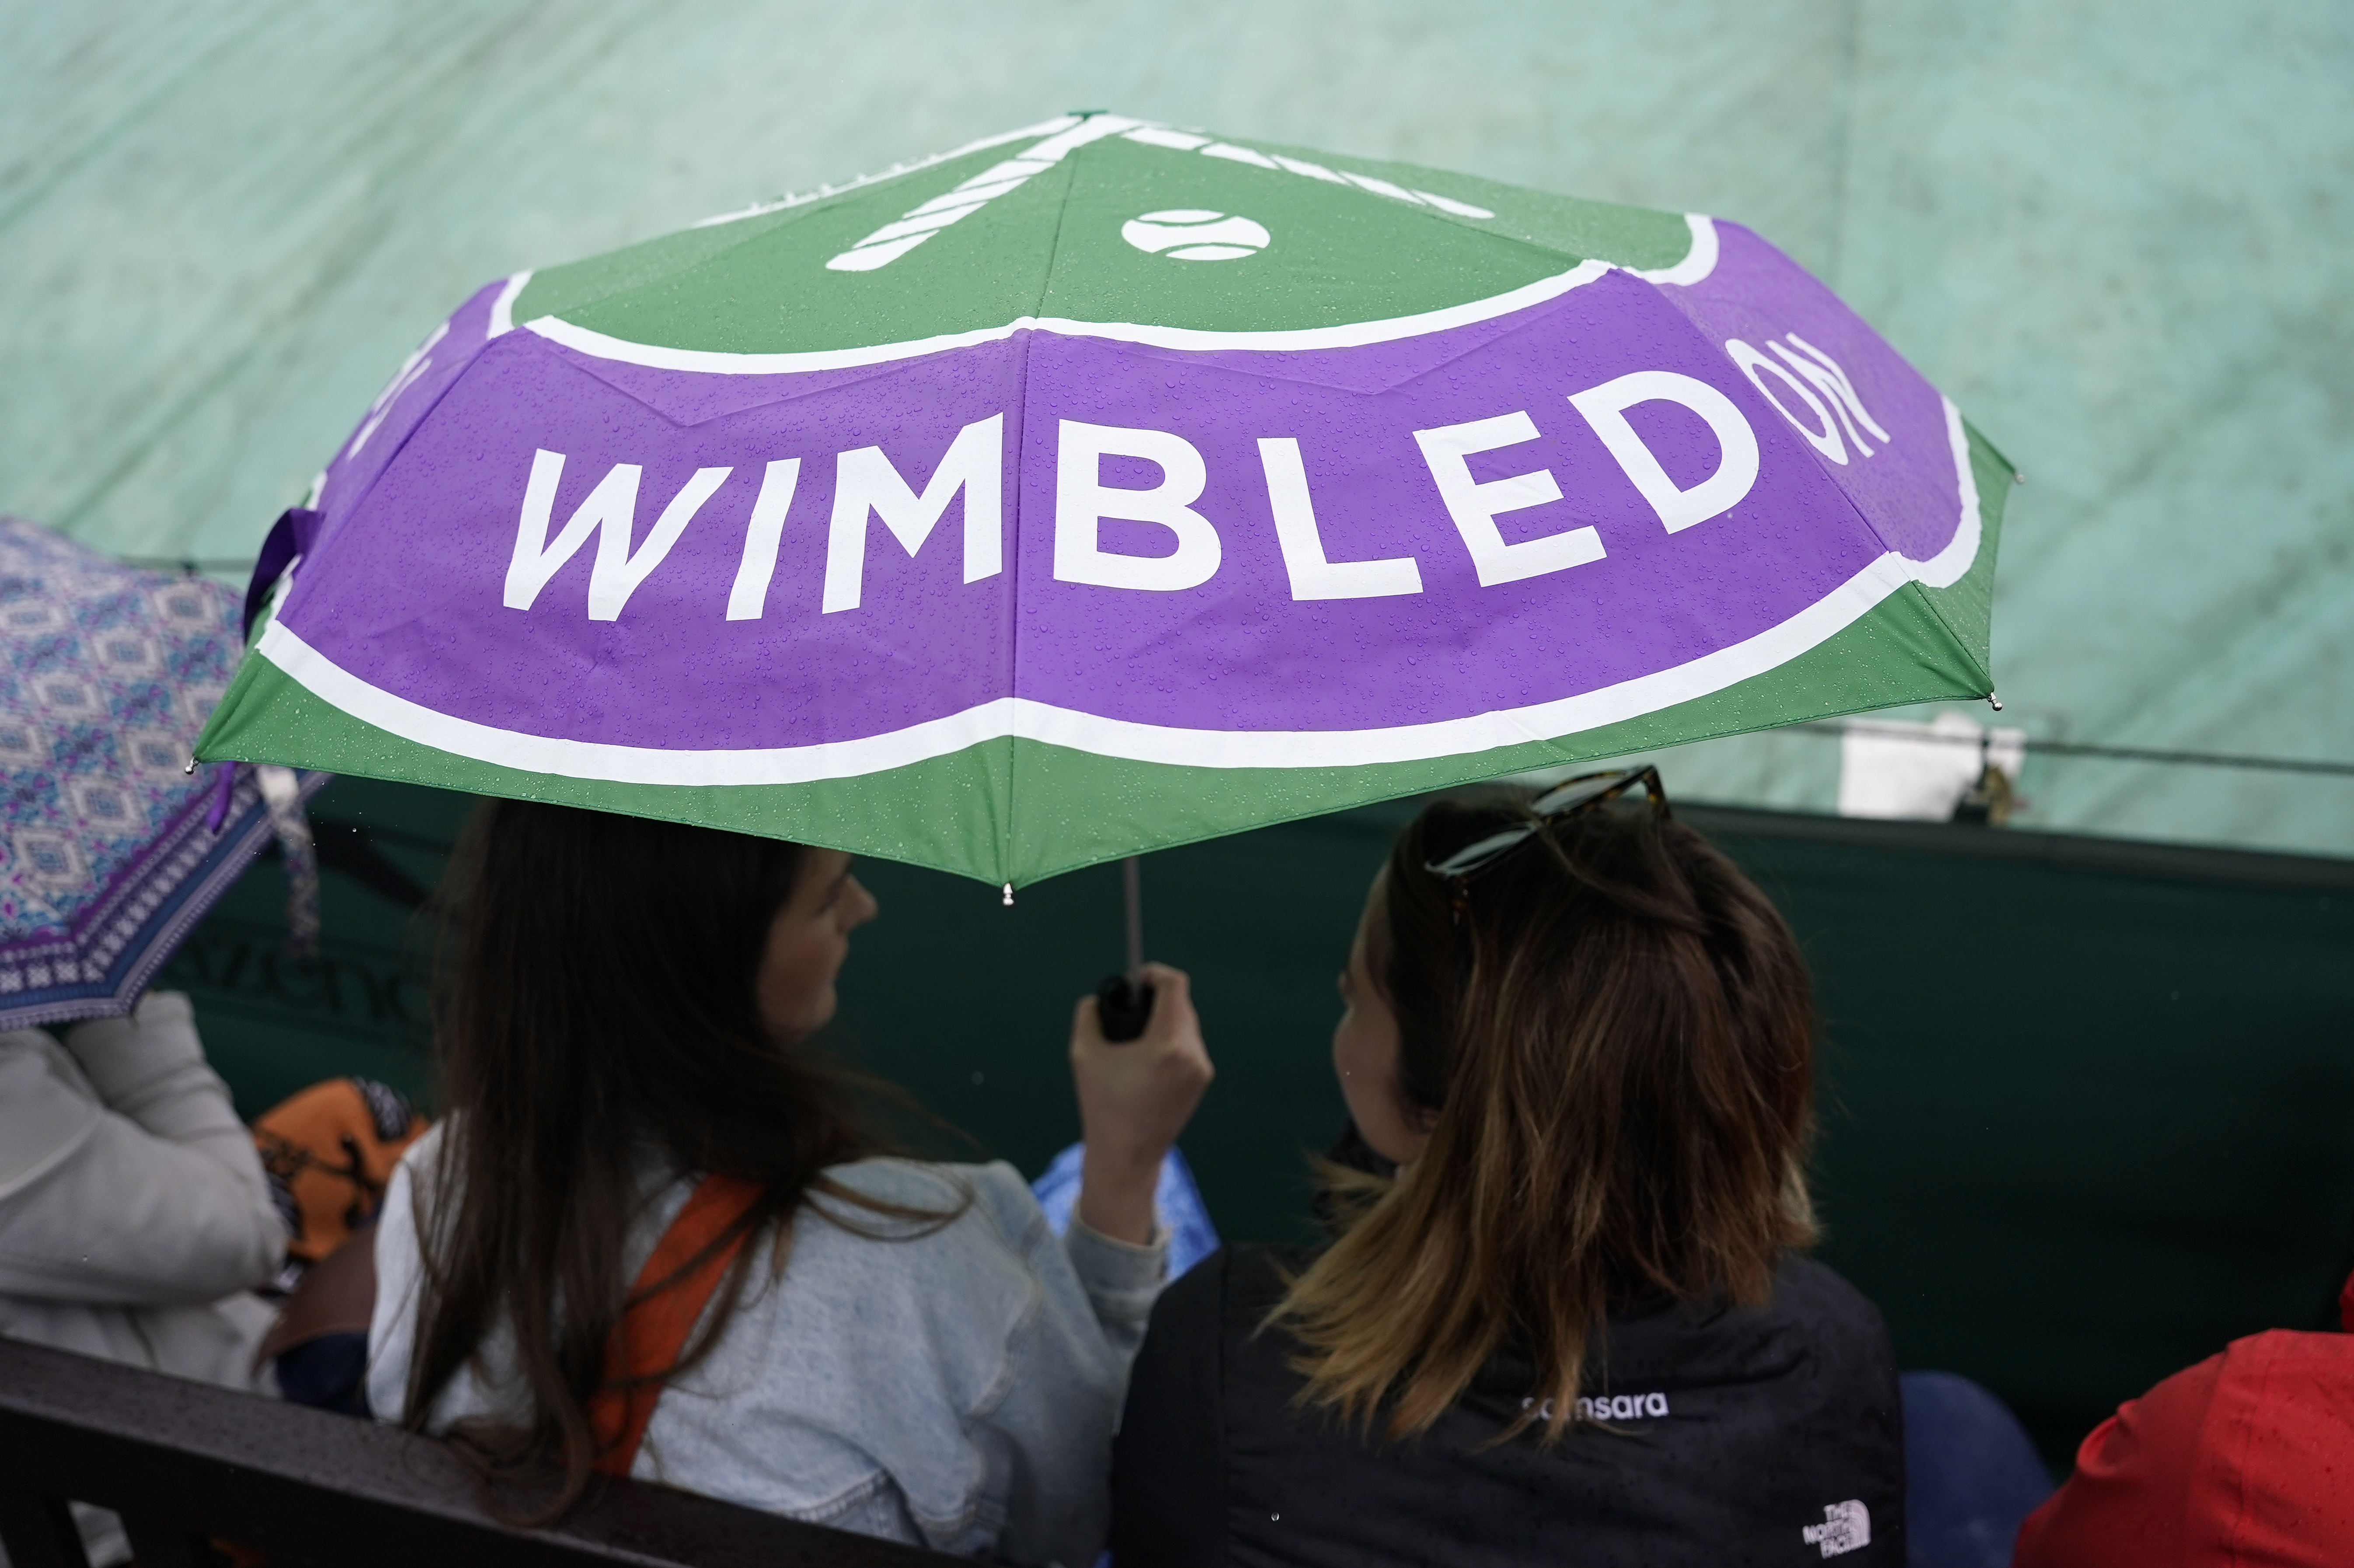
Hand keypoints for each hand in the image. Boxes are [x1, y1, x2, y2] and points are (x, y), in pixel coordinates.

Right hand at [1069, 962, 1213, 1244]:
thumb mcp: (1083, 1054)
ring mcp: (1202, 1069)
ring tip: (1136, 1037)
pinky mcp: (1202, 1081)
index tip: (1134, 982)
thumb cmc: (1101, 1106)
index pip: (1174, 986)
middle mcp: (1193, 1053)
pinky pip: (1189, 1046)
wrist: (1127, 1157)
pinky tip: (1149, 1057)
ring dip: (1164, 1020)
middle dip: (1155, 999)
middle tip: (1129, 1008)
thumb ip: (1089, 1014)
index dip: (1153, 974)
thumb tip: (1098, 998)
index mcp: (1168, 1044)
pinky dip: (1170, 1041)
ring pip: (1186, 1024)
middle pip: (1181, 1004)